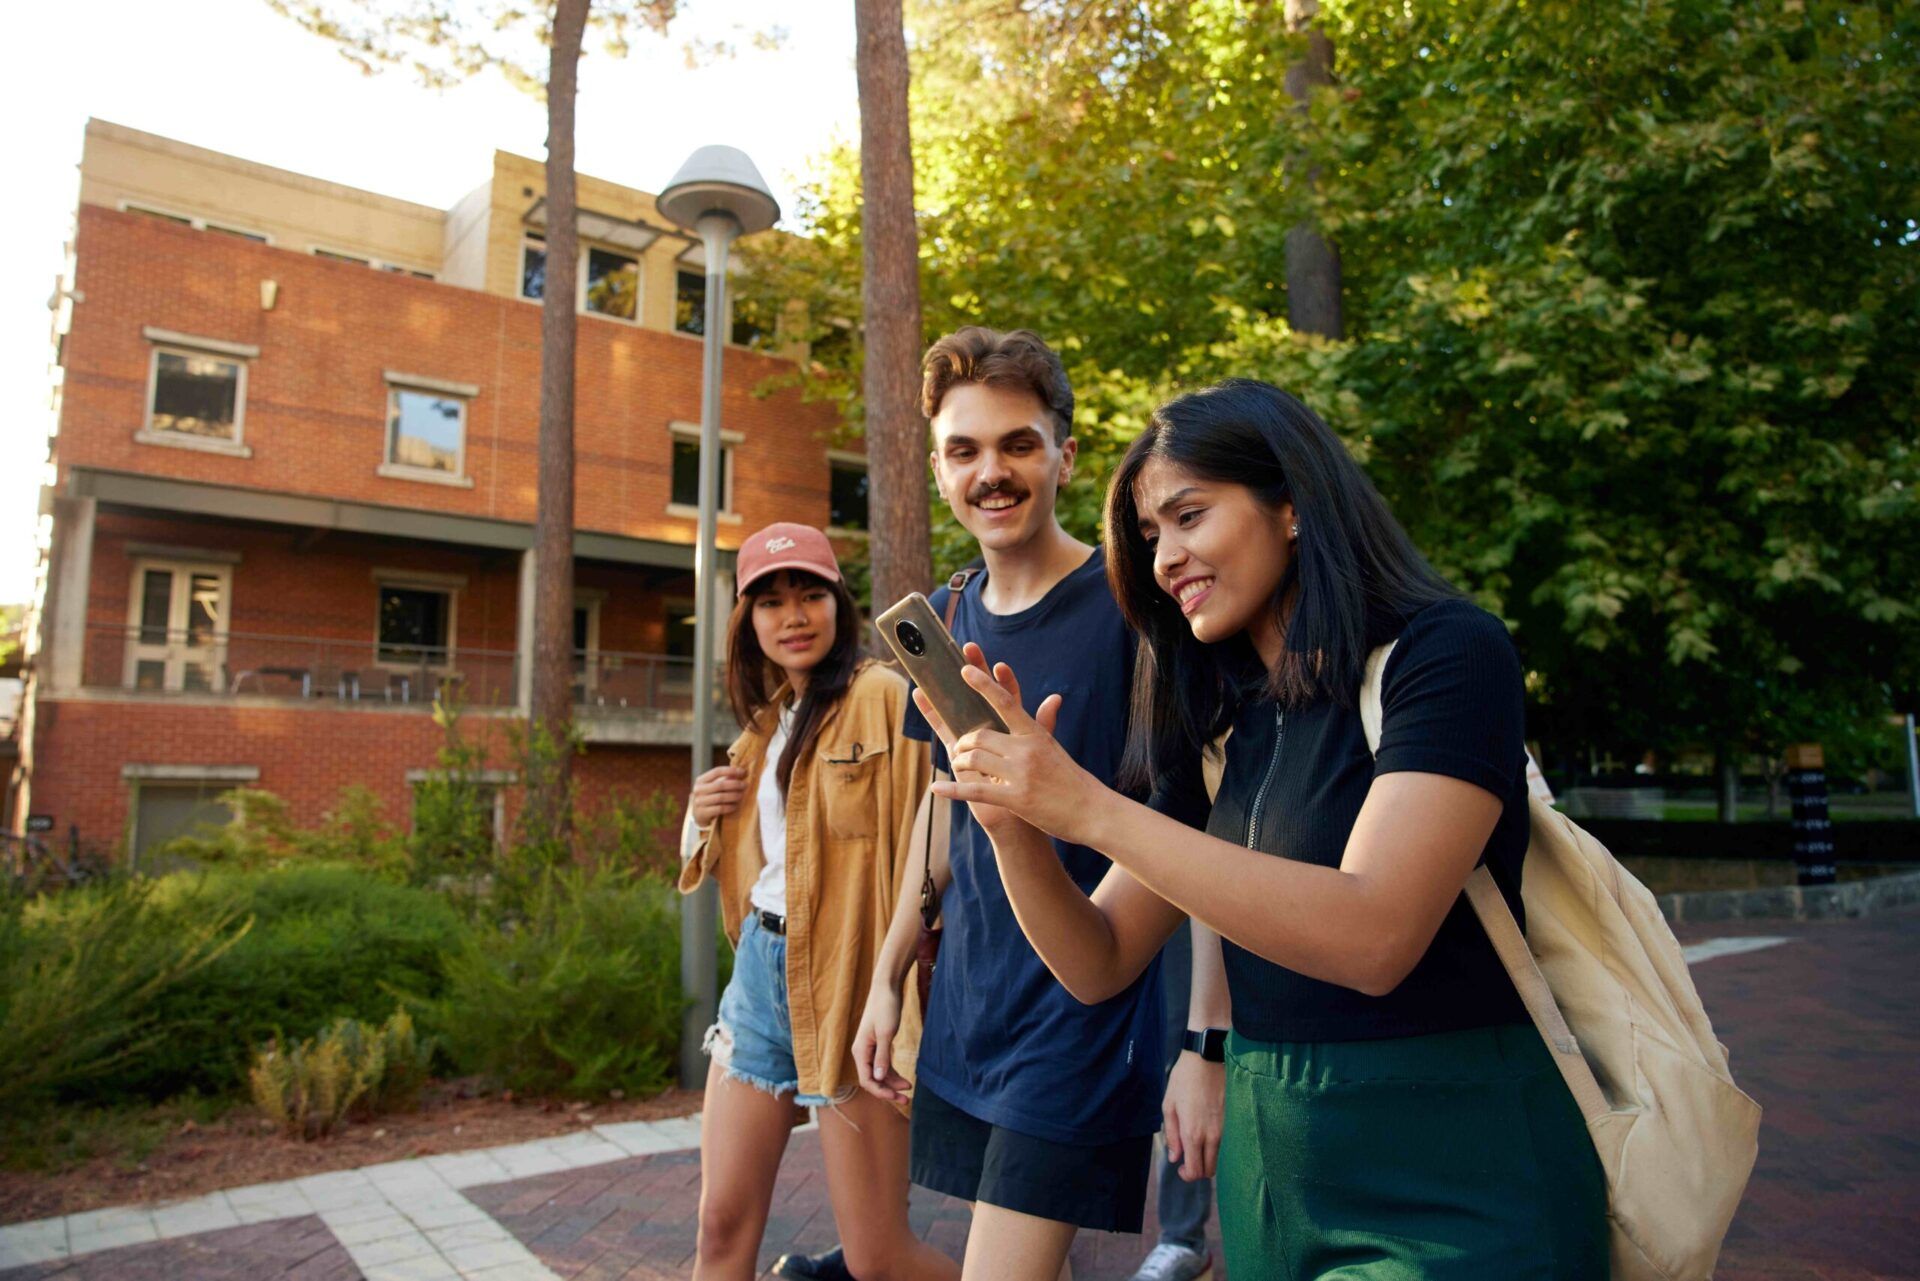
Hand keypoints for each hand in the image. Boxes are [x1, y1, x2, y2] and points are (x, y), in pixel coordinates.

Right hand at [689, 765, 746, 826]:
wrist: (699, 815)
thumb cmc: (710, 797)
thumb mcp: (713, 787)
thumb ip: (725, 779)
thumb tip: (742, 773)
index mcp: (700, 780)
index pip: (716, 772)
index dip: (731, 771)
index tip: (743, 772)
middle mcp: (698, 790)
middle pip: (720, 784)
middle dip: (735, 784)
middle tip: (745, 785)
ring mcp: (699, 802)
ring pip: (721, 797)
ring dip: (734, 796)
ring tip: (741, 795)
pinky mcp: (703, 813)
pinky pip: (720, 808)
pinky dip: (730, 807)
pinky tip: (735, 806)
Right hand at [852, 976, 910, 1102]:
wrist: (887, 988)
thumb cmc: (885, 1008)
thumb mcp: (886, 1033)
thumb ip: (882, 1056)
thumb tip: (879, 1078)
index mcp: (860, 1051)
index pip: (867, 1080)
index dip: (881, 1091)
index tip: (897, 1096)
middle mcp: (862, 1053)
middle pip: (873, 1080)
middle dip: (888, 1091)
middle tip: (906, 1100)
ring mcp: (870, 1050)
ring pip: (880, 1074)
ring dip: (892, 1083)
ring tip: (909, 1089)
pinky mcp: (878, 1045)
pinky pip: (883, 1065)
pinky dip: (893, 1073)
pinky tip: (904, 1079)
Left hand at [925, 645, 1103, 845]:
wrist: (1093, 810)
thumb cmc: (1072, 779)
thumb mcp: (1056, 748)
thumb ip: (1046, 723)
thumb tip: (1053, 698)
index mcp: (1035, 734)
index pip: (1007, 701)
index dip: (984, 684)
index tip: (965, 669)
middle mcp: (1027, 750)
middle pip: (979, 735)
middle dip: (962, 742)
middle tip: (958, 749)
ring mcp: (1021, 774)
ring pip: (974, 759)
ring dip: (958, 762)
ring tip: (958, 767)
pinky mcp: (1016, 798)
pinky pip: (976, 790)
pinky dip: (953, 791)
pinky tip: (936, 790)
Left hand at [1162, 1049, 1223, 1181]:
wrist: (1208, 1058)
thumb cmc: (1184, 1079)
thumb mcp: (1169, 1105)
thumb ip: (1172, 1135)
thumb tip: (1175, 1157)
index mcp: (1193, 1133)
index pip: (1196, 1171)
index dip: (1188, 1176)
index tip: (1181, 1168)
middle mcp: (1212, 1136)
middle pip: (1210, 1171)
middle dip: (1199, 1170)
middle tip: (1189, 1159)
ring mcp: (1226, 1129)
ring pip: (1221, 1159)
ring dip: (1210, 1159)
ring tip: (1199, 1146)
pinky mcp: (1234, 1121)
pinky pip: (1229, 1144)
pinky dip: (1220, 1148)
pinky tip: (1211, 1135)